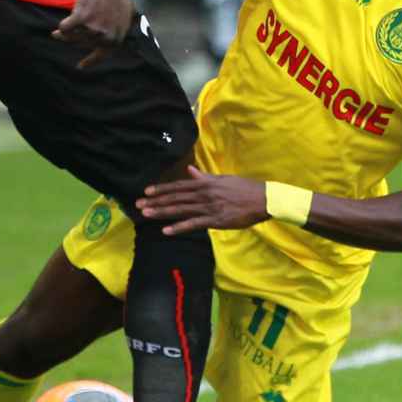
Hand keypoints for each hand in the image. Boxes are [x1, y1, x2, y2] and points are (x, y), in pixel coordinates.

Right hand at [52, 0, 133, 67]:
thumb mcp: (127, 16)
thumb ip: (118, 30)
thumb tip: (110, 38)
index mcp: (116, 38)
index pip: (101, 55)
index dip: (90, 61)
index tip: (81, 66)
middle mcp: (105, 37)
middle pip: (84, 43)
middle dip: (74, 40)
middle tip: (63, 38)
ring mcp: (93, 29)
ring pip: (73, 37)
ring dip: (64, 36)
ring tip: (56, 35)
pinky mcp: (80, 18)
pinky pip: (65, 28)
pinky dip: (62, 28)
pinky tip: (59, 28)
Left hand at [137, 166, 270, 234]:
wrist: (263, 199)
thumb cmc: (244, 189)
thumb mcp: (222, 179)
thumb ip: (204, 177)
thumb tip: (190, 171)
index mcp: (206, 183)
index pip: (179, 186)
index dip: (162, 189)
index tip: (147, 192)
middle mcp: (204, 194)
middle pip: (175, 198)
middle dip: (156, 201)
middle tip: (138, 205)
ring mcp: (209, 207)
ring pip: (181, 210)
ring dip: (162, 212)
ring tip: (146, 215)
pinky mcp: (215, 220)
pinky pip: (193, 224)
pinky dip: (179, 227)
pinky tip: (166, 231)